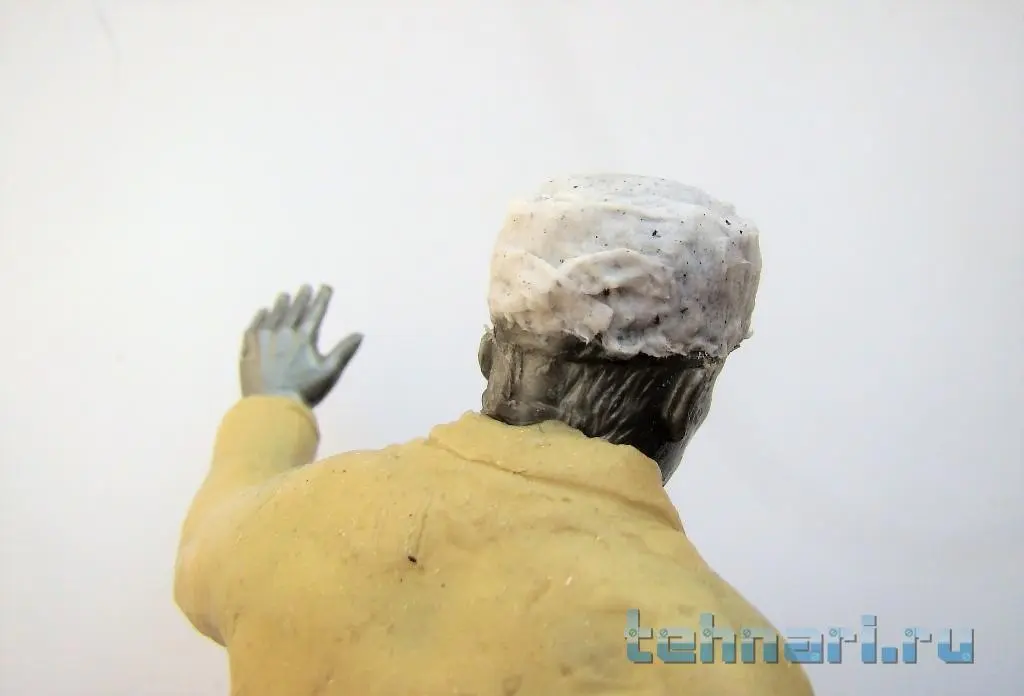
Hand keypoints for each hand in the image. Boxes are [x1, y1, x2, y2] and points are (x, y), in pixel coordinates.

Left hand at [240, 284, 362, 407]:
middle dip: (301, 297)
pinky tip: (262, 312)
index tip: (325, 287)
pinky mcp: (248, 348)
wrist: (271, 405)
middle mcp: (282, 332)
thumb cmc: (303, 389)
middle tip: (305, 287)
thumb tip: (359, 334)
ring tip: (284, 295)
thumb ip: (343, 351)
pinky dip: (259, 317)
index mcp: (303, 337)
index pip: (315, 312)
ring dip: (280, 304)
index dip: (321, 298)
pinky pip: (254, 326)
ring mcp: (263, 338)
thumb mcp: (328, 371)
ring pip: (273, 315)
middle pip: (294, 309)